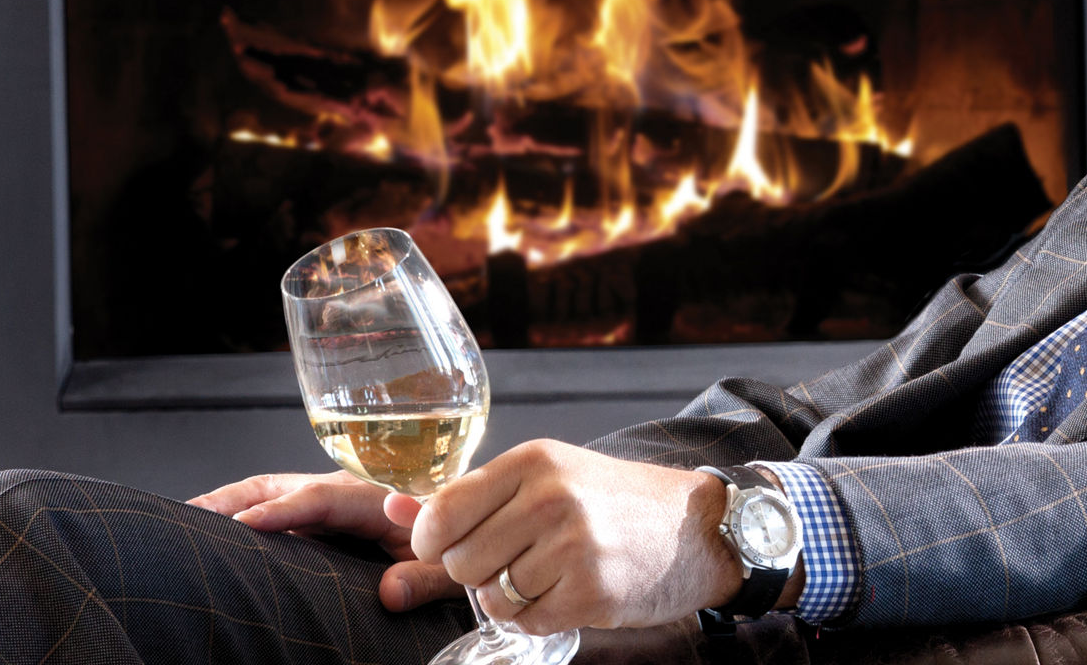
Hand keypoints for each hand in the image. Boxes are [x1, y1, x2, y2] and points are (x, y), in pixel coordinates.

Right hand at [187, 471, 464, 611]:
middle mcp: (346, 491)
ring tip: (184, 518)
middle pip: (278, 485)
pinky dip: (243, 512)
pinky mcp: (325, 514)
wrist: (466, 527)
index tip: (244, 525)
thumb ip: (424, 578)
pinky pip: (277, 507)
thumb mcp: (450, 567)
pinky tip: (216, 529)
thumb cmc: (456, 547)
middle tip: (186, 517)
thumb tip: (389, 594)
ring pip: (270, 492)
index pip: (318, 499)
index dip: (280, 512)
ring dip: (228, 503)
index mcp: (375, 499)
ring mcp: (330, 499)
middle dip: (232, 501)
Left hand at [390, 440, 746, 634]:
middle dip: (477, 571)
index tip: (453, 543)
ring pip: (489, 598)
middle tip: (514, 558)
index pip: (439, 514)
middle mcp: (551, 499)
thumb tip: (392, 508)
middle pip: (458, 562)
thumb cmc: (609, 500)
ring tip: (545, 574)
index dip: (433, 541)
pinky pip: (525, 623)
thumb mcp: (542, 478)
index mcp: (532, 462)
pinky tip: (564, 593)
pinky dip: (536, 617)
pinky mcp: (591, 592)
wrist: (694, 527)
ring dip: (508, 597)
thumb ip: (466, 496)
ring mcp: (573, 547)